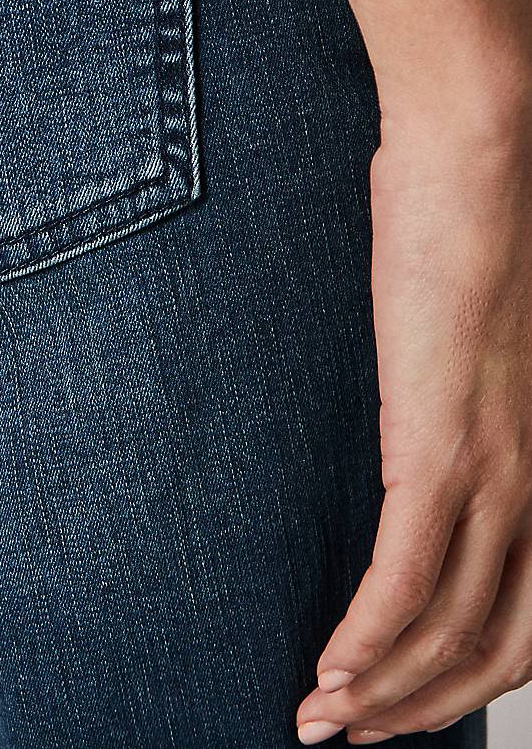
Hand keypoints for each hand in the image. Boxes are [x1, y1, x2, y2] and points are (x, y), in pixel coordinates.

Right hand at [296, 108, 531, 742]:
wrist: (486, 142)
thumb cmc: (477, 204)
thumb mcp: (482, 316)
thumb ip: (466, 380)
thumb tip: (423, 401)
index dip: (471, 671)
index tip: (401, 687)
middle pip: (505, 645)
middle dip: (428, 704)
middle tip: (360, 730)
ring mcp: (501, 464)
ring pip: (456, 627)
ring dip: (387, 690)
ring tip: (326, 720)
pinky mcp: (442, 440)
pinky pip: (408, 574)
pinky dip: (368, 636)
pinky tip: (328, 668)